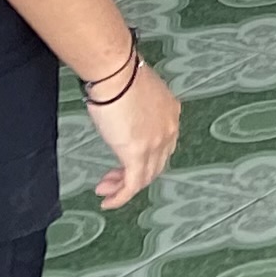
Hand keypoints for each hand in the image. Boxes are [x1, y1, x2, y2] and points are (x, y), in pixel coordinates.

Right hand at [86, 58, 179, 207]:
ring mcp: (155, 143)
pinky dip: (121, 196)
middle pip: (155, 164)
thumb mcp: (137, 95)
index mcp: (170, 113)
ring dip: (122, 187)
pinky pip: (132, 185)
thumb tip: (125, 116)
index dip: (145, 158)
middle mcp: (169, 130)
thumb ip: (138, 110)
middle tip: (111, 179)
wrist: (117, 75)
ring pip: (144, 177)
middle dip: (132, 174)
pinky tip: (109, 201)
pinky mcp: (138, 154)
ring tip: (105, 189)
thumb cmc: (121, 77)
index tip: (125, 161)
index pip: (162, 145)